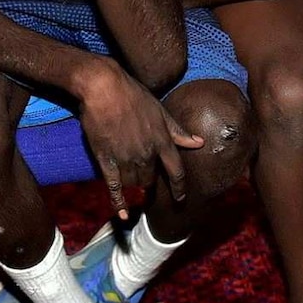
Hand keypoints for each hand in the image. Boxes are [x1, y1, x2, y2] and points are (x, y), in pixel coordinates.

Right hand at [78, 60, 202, 218]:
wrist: (103, 88)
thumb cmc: (133, 94)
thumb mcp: (159, 110)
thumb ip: (177, 130)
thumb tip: (199, 142)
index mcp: (162, 141)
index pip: (176, 171)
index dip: (179, 187)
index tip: (181, 198)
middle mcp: (147, 154)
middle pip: (151, 179)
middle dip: (149, 180)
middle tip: (144, 177)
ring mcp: (126, 159)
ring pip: (134, 182)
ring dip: (133, 182)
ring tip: (128, 175)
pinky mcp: (106, 159)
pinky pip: (114, 187)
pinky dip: (118, 202)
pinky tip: (121, 214)